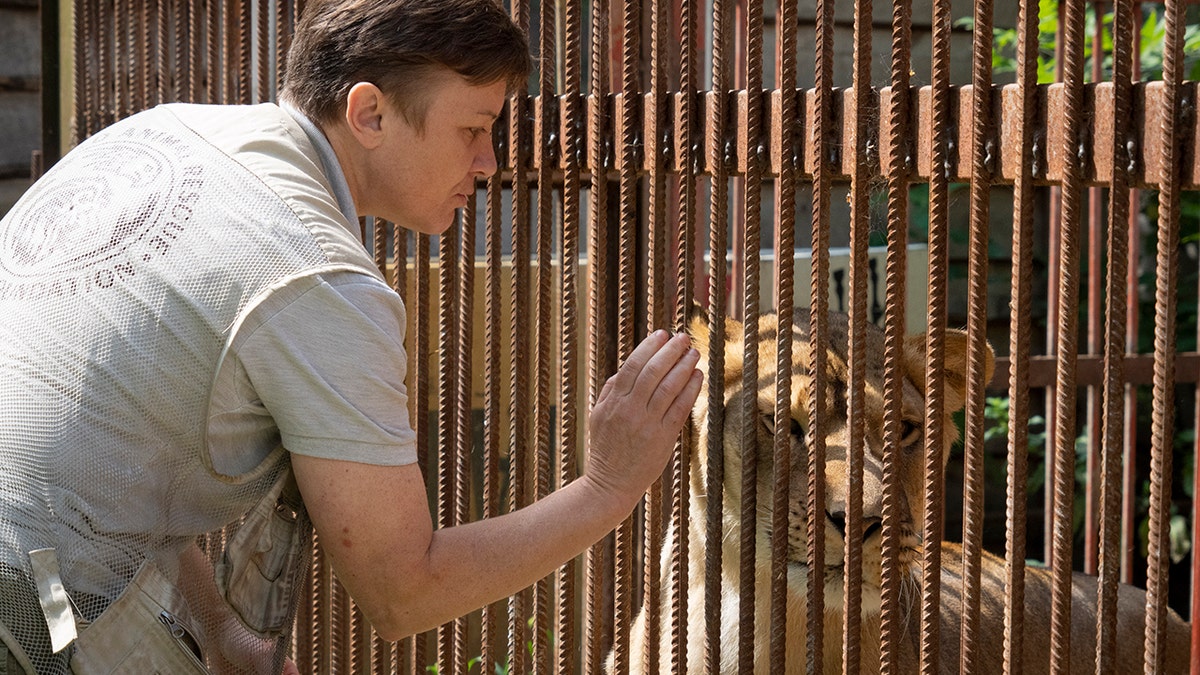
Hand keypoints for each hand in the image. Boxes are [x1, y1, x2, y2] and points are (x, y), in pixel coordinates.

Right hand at [585, 331, 702, 503]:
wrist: (610, 485)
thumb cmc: (605, 449)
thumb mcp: (598, 416)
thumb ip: (610, 391)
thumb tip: (626, 368)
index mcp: (613, 402)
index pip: (633, 367)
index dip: (649, 347)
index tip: (662, 334)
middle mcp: (630, 410)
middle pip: (653, 372)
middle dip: (670, 351)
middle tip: (684, 337)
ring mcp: (647, 425)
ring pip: (669, 388)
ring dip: (684, 367)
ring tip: (694, 353)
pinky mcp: (663, 438)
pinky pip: (680, 408)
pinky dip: (690, 390)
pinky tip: (697, 376)